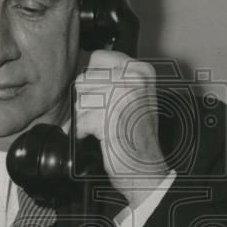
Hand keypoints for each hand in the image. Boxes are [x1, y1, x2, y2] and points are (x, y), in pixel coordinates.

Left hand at [75, 50, 168, 209]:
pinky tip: (97, 137)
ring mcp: (122, 96)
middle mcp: (134, 79)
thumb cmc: (137, 138)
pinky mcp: (109, 116)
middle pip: (84, 79)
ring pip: (79, 99)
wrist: (146, 169)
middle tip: (98, 117)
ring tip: (99, 128)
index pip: (98, 58)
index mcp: (141, 71)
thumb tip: (83, 72)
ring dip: (83, 117)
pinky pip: (80, 119)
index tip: (98, 95)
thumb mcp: (133, 98)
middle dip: (85, 102)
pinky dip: (82, 132)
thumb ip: (114, 80)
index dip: (91, 79)